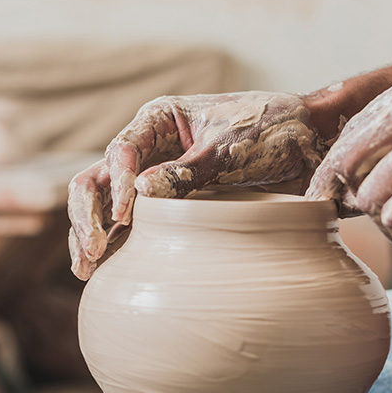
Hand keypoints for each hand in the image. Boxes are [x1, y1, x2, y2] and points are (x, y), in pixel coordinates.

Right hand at [68, 91, 325, 278]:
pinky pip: (130, 226)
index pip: (120, 152)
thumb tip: (141, 194)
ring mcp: (153, 179)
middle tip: (91, 254)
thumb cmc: (270, 130)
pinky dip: (115, 246)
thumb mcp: (231, 149)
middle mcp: (147, 148)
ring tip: (85, 271)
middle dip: (87, 217)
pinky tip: (105, 272)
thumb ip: (189, 170)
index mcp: (158, 120)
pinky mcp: (166, 207)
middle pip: (96, 180)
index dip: (117, 185)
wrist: (305, 142)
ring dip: (90, 236)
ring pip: (104, 206)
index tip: (127, 217)